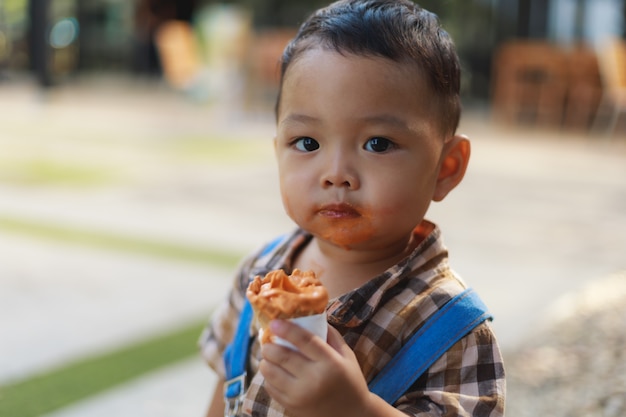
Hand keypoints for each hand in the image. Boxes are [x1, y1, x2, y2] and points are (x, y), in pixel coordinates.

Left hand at [259, 319, 373, 416]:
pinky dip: (268, 377)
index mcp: (330, 363)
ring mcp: (300, 396)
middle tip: (267, 340)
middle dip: (269, 345)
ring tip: (268, 354)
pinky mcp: (291, 406)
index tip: (274, 322)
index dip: (287, 329)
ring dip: (265, 360)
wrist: (352, 415)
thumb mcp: (347, 356)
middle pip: (282, 357)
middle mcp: (314, 380)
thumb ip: (331, 335)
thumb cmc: (350, 380)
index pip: (304, 341)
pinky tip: (273, 370)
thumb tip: (311, 316)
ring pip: (271, 373)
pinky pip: (271, 388)